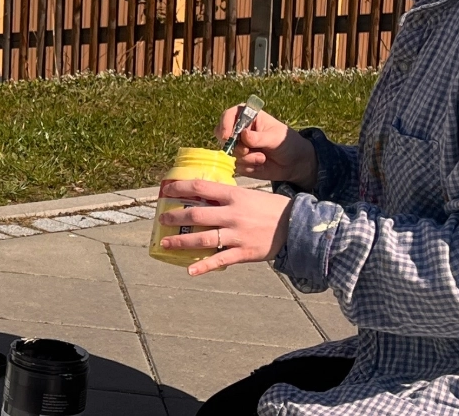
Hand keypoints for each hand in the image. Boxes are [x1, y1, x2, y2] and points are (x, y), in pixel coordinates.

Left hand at [158, 180, 293, 275]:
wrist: (297, 226)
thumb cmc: (272, 209)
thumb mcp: (249, 195)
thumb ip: (228, 197)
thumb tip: (204, 195)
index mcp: (234, 195)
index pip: (200, 186)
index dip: (179, 187)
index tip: (165, 189)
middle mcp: (233, 213)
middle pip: (196, 213)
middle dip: (175, 217)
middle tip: (161, 220)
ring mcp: (238, 234)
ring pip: (203, 238)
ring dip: (181, 242)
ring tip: (165, 243)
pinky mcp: (244, 252)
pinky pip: (220, 259)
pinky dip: (204, 266)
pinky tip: (190, 270)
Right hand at [217, 106, 318, 189]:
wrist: (293, 163)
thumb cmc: (286, 143)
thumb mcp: (275, 138)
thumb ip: (259, 137)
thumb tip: (243, 135)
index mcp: (248, 117)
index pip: (228, 115)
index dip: (224, 124)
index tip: (227, 136)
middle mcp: (239, 131)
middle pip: (222, 136)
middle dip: (234, 146)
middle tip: (246, 151)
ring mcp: (238, 147)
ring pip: (230, 153)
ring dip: (246, 159)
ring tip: (262, 159)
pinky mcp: (239, 161)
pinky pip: (236, 166)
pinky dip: (248, 167)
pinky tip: (260, 165)